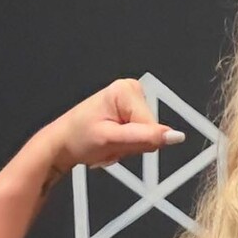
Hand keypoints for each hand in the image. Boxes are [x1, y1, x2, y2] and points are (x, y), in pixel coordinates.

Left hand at [51, 78, 185, 171]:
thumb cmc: (77, 137)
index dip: (136, 141)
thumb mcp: (112, 140)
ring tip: (109, 143)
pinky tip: (112, 141)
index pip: (152, 125)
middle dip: (132, 144)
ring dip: (129, 147)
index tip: (116, 142)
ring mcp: (132, 102)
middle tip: (111, 144)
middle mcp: (131, 91)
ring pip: (148, 135)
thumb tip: (175, 136)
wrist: (62, 144)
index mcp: (126, 90)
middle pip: (151, 129)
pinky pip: (142, 136)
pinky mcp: (132, 112)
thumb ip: (145, 138)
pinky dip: (128, 145)